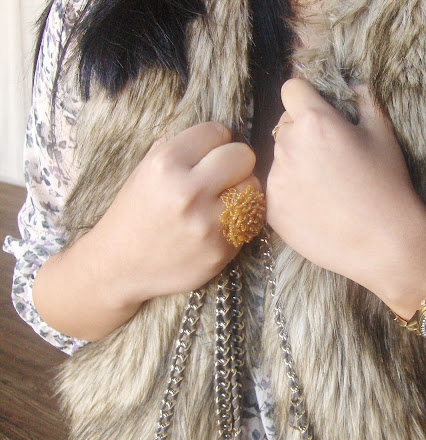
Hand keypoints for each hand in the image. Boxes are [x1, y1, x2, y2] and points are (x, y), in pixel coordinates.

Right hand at [89, 122, 260, 305]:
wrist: (118, 267)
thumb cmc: (134, 215)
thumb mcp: (145, 171)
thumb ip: (180, 150)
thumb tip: (217, 135)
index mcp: (165, 164)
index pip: (216, 132)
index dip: (216, 141)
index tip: (210, 153)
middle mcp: (188, 191)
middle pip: (243, 156)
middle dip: (235, 163)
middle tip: (224, 175)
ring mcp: (207, 223)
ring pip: (252, 188)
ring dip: (242, 191)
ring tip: (223, 200)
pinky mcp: (221, 249)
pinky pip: (250, 221)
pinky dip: (239, 220)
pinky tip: (218, 224)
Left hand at [267, 79, 425, 307]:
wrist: (385, 243)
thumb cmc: (388, 185)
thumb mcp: (383, 132)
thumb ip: (362, 99)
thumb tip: (349, 87)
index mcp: (314, 121)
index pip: (292, 88)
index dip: (307, 98)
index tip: (319, 112)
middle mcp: (287, 147)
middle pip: (284, 126)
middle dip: (302, 133)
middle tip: (330, 157)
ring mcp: (276, 181)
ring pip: (279, 159)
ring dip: (295, 164)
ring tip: (326, 187)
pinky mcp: (272, 210)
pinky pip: (276, 190)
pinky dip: (291, 194)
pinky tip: (318, 207)